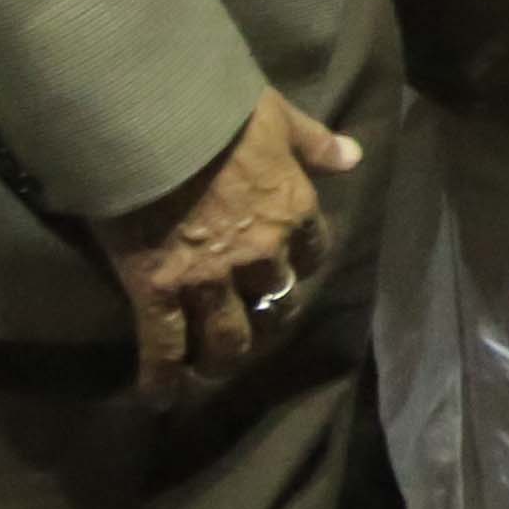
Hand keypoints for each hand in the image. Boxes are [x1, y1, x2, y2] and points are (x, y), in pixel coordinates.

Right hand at [88, 87, 355, 402]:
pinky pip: (164, 346)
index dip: (301, 263)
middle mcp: (259, 254)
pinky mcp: (158, 291)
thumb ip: (315, 143)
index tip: (291, 268)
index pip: (313, 250)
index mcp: (291, 211)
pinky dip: (161, 378)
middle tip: (251, 328)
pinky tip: (158, 397)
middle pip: (275, 302)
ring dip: (223, 358)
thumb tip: (353, 157)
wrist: (155, 123)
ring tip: (212, 368)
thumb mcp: (279, 117)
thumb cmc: (217, 111)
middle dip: (267, 319)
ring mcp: (209, 279)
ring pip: (228, 338)